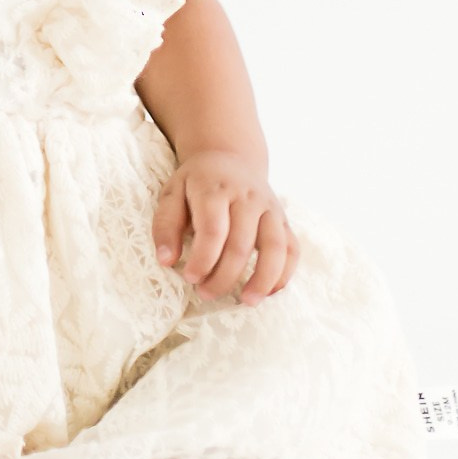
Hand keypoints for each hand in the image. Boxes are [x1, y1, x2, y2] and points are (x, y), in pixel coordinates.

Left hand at [154, 151, 297, 299]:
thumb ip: (165, 224)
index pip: (213, 230)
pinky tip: (268, 292)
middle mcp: (247, 196)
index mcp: (215, 188)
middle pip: (241, 244)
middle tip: (205, 293)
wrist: (231, 156)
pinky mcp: (283, 219)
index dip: (203, 259)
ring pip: (275, 247)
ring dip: (262, 279)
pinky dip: (284, 274)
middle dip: (223, 276)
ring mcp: (270, 207)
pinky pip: (292, 249)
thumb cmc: (197, 182)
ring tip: (246, 302)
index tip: (190, 278)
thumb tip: (166, 260)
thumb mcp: (172, 192)